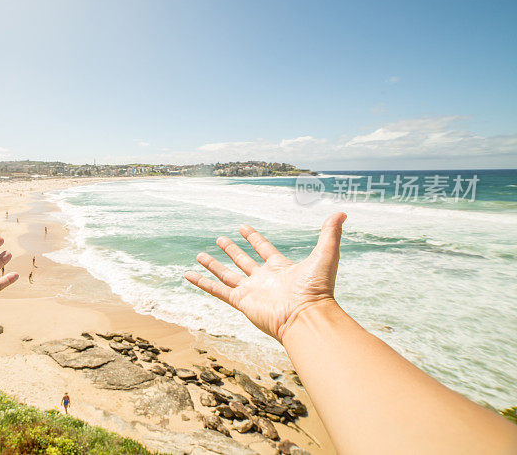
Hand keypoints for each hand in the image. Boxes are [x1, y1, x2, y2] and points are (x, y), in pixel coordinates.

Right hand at [184, 212, 345, 342]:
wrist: (307, 317)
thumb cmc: (317, 289)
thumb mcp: (325, 255)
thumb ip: (330, 234)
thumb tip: (342, 213)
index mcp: (281, 268)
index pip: (264, 249)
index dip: (254, 238)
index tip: (243, 228)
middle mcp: (264, 279)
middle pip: (243, 261)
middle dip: (232, 250)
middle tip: (220, 239)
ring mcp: (251, 291)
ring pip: (227, 274)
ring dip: (213, 264)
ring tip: (200, 254)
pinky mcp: (241, 301)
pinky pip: (217, 290)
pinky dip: (202, 283)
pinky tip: (188, 275)